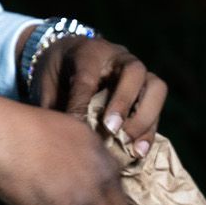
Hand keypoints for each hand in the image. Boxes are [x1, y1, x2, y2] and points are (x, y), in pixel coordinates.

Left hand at [17, 28, 167, 156]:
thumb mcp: (48, 83)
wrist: (72, 57)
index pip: (88, 76)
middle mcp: (120, 57)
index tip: (76, 126)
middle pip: (134, 71)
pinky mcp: (147, 90)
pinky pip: (157, 108)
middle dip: (124, 103)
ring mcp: (139, 72)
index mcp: (90, 51)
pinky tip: (139, 152)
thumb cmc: (59, 73)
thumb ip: (53, 105)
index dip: (82, 102)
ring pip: (156, 87)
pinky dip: (150, 130)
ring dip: (145, 118)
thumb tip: (57, 138)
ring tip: (131, 146)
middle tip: (111, 129)